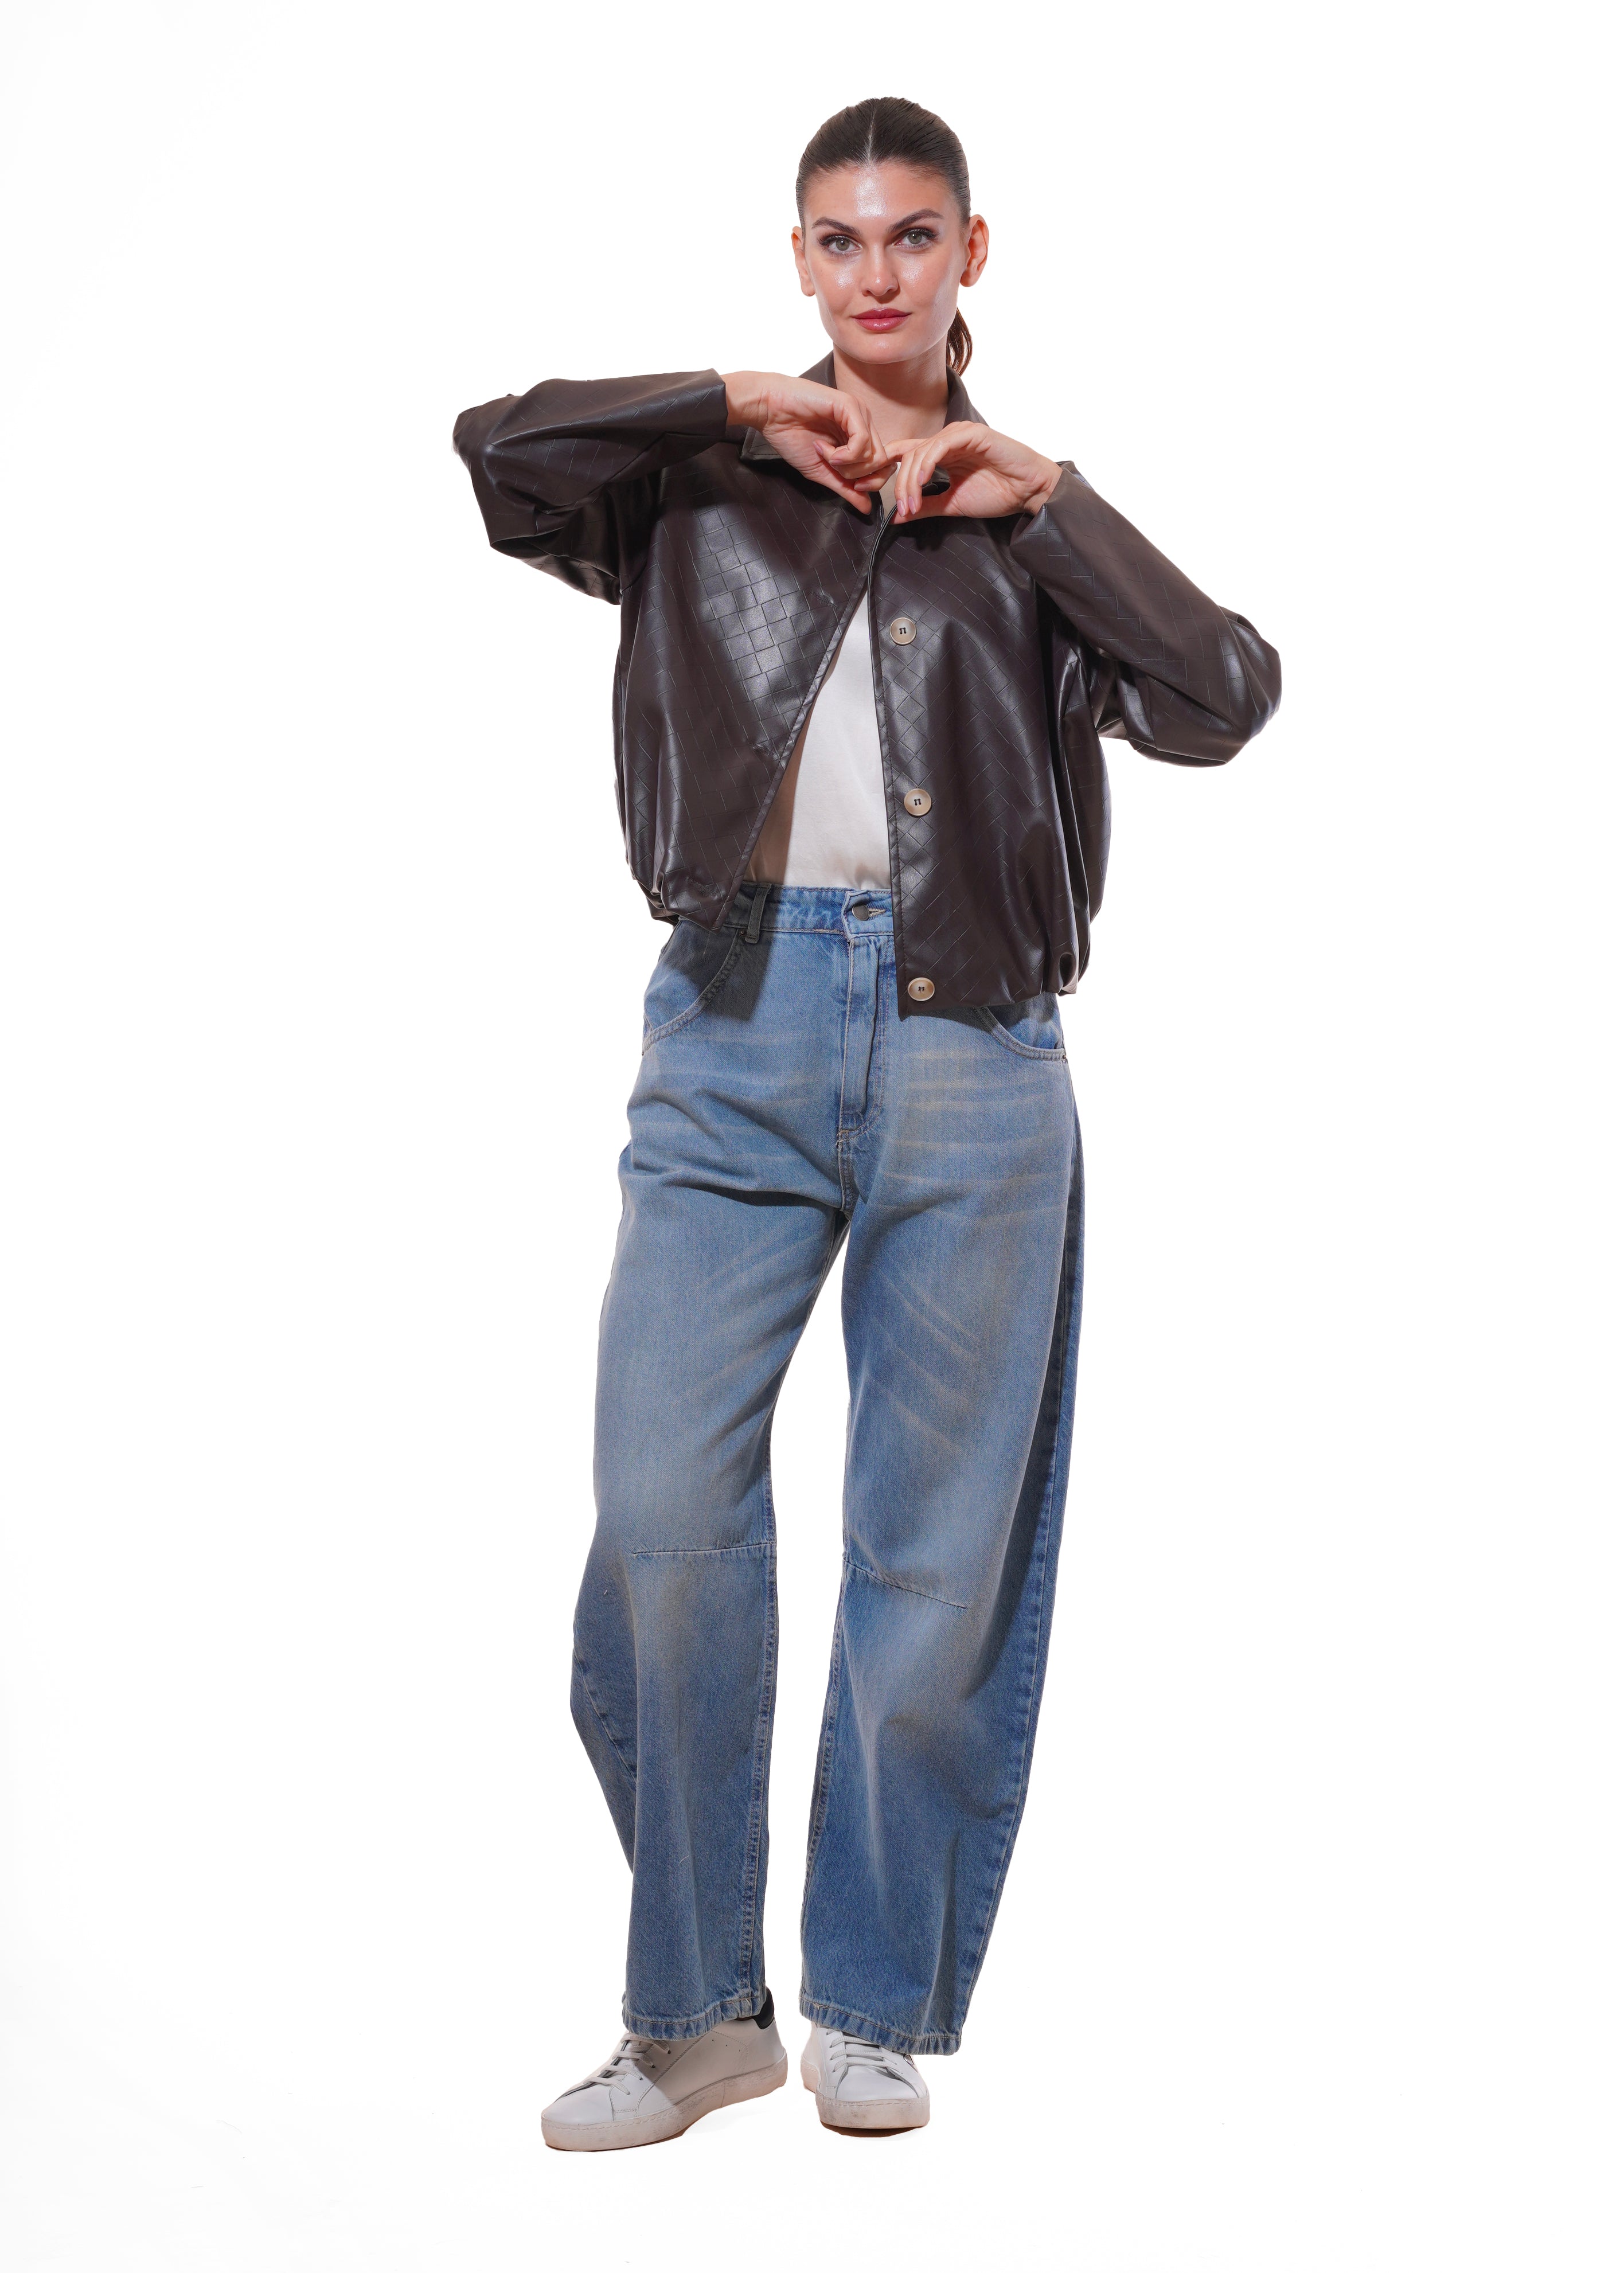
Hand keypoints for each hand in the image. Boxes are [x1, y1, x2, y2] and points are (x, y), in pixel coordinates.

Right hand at [723, 371, 894, 512]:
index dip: (870, 483)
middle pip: (882, 462)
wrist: (770, 412)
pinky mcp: (850, 406)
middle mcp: (864, 424)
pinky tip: (824, 448)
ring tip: (824, 453)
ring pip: (874, 454)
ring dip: (847, 464)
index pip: (882, 466)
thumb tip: (867, 509)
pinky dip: (844, 454)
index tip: (851, 486)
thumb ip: (845, 488)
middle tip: (833, 467)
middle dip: (858, 476)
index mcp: (859, 437)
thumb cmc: (791, 436)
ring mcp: (859, 414)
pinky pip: (861, 441)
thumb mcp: (822, 471)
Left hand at [888, 423, 1061, 521]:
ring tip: (912, 503)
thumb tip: (896, 517)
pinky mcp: (971, 433)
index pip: (904, 454)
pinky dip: (928, 462)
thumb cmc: (997, 493)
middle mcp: (946, 440)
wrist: (1029, 490)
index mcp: (940, 453)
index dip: (885, 469)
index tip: (870, 491)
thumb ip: (925, 507)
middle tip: (904, 509)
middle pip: (908, 456)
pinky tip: (922, 481)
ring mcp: (958, 434)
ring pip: (921, 451)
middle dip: (901, 485)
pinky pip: (941, 445)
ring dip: (911, 479)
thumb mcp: (952, 504)